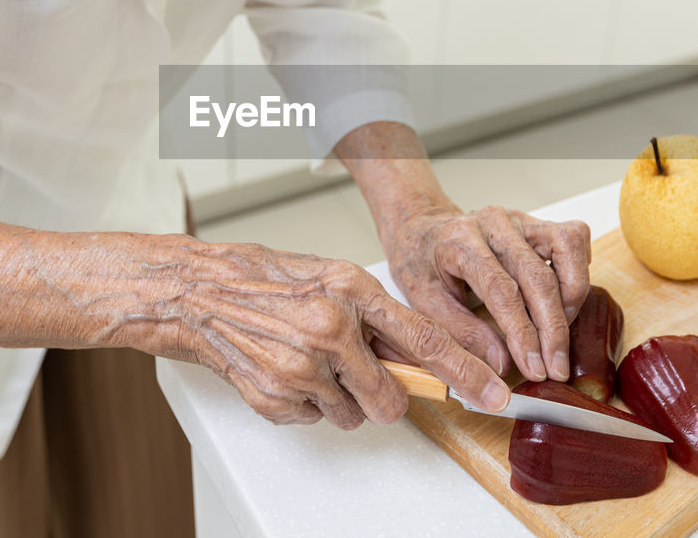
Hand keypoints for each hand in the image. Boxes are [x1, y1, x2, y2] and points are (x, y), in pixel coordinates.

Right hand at [176, 241, 509, 429]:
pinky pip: (315, 418)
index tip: (494, 394)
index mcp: (349, 292)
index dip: (464, 372)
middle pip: (389, 399)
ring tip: (310, 361)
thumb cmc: (268, 282)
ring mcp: (301, 368)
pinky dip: (306, 401)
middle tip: (356, 372)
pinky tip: (286, 368)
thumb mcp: (333, 278)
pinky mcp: (277, 397)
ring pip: (351, 414)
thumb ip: (377, 316)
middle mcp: (328, 330)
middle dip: (381, 395)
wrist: (203, 294)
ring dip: (339, 397)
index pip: (423, 340)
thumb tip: (421, 354)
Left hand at [384, 206, 590, 382]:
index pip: (501, 289)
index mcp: (459, 241)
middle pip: (537, 275)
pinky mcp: (537, 222)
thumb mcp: (424, 302)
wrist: (422, 231)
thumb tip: (501, 364)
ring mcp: (519, 218)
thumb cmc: (421, 264)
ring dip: (570, 300)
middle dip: (552, 329)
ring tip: (558, 337)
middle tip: (555, 369)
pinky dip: (577, 272)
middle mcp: (493, 223)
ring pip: (565, 251)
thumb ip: (461, 332)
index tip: (533, 367)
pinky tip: (565, 302)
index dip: (522, 332)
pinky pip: (573, 239)